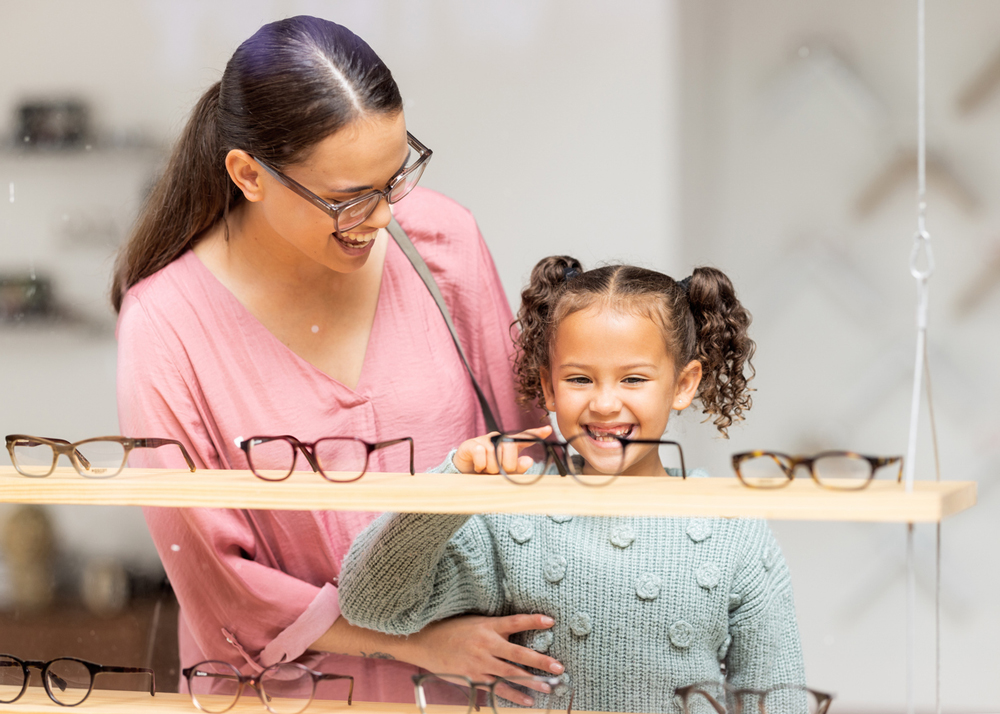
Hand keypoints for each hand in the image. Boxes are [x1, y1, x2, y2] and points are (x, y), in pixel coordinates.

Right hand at [400, 612, 562, 704]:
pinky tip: (528, 701)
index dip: (533, 621)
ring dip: (531, 682)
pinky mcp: (474, 678)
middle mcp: (486, 644)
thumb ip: (495, 627)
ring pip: (510, 674)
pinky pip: (497, 688)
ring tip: (549, 687)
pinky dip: (513, 695)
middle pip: (518, 653)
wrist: (426, 642)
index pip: (515, 621)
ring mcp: (480, 663)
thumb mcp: (475, 622)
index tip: (551, 621)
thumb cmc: (452, 629)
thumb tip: (517, 630)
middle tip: (558, 667)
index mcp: (488, 626)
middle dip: (540, 661)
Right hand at [453, 426, 552, 474]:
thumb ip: (517, 468)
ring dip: (491, 469)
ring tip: (486, 469)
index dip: (536, 433)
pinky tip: (478, 467)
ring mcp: (485, 440)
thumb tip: (529, 461)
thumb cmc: (488, 471)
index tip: (548, 430)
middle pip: (510, 450)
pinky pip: (482, 454)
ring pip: (495, 455)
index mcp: (509, 444)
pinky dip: (481, 466)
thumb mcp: (504, 472)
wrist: (464, 473)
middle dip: (506, 466)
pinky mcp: (472, 444)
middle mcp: (499, 439)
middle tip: (497, 471)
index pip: (524, 437)